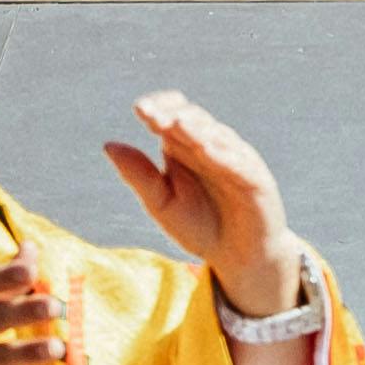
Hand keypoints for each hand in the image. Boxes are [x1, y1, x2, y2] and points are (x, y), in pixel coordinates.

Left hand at [107, 89, 303, 318]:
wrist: (237, 257)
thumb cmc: (199, 226)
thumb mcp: (161, 203)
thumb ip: (139, 175)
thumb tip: (107, 145)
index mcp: (184, 147)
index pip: (171, 115)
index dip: (159, 108)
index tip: (140, 109)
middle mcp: (211, 147)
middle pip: (193, 120)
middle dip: (173, 115)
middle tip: (152, 114)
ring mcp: (235, 160)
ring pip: (217, 136)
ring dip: (197, 128)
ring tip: (177, 122)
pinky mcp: (257, 180)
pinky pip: (240, 163)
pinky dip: (224, 154)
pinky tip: (206, 148)